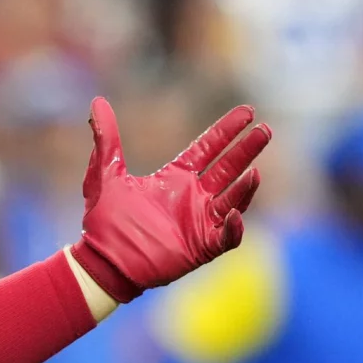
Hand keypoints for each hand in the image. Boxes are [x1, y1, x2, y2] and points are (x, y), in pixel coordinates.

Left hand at [70, 97, 270, 302]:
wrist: (101, 261)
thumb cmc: (104, 222)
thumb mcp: (105, 174)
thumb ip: (106, 138)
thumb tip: (97, 101)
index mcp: (176, 178)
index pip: (208, 148)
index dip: (227, 130)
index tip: (247, 111)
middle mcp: (193, 197)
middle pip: (228, 168)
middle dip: (246, 150)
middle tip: (264, 130)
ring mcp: (200, 222)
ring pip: (233, 199)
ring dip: (246, 186)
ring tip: (255, 170)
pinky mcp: (200, 247)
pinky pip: (226, 236)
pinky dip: (233, 226)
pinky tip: (233, 212)